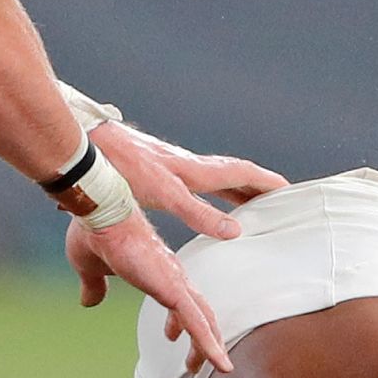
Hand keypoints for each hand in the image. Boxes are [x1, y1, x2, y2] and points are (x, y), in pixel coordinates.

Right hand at [65, 211, 230, 372]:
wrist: (98, 213)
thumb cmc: (95, 232)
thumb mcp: (90, 269)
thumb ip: (94, 286)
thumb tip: (89, 301)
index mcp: (158, 270)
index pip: (179, 300)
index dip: (180, 321)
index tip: (172, 336)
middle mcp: (173, 276)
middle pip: (199, 313)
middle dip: (202, 339)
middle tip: (198, 362)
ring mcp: (175, 283)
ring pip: (203, 321)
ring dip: (211, 347)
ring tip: (220, 368)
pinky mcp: (172, 288)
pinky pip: (197, 323)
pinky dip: (210, 345)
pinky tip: (220, 364)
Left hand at [90, 120, 287, 233]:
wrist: (87, 146)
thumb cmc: (122, 168)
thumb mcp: (166, 194)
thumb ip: (200, 213)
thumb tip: (234, 231)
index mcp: (195, 171)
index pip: (242, 174)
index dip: (267, 182)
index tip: (290, 191)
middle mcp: (189, 165)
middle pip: (234, 174)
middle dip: (258, 186)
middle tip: (278, 198)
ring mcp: (173, 166)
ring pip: (215, 176)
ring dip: (235, 188)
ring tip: (248, 202)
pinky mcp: (156, 170)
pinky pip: (195, 181)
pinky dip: (209, 190)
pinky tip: (200, 196)